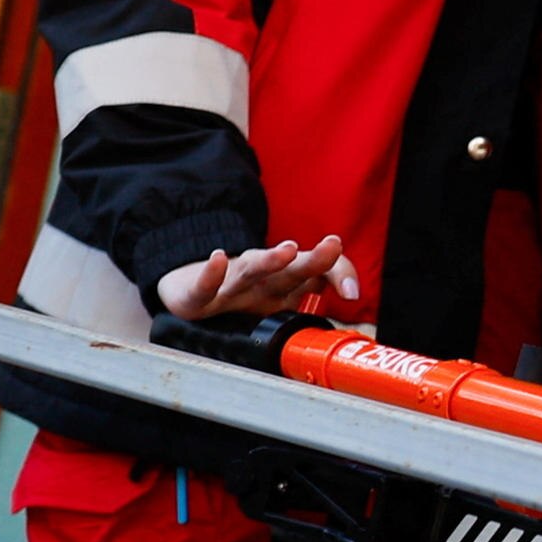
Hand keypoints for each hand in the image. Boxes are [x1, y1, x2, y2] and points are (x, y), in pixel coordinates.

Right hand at [159, 236, 359, 319]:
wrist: (188, 286)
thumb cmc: (244, 290)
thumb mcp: (285, 291)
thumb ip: (320, 284)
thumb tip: (352, 291)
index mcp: (284, 282)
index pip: (319, 272)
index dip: (337, 274)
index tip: (351, 293)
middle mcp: (261, 279)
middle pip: (291, 270)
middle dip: (313, 259)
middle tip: (333, 245)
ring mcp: (231, 286)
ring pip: (251, 272)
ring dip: (269, 260)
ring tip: (287, 250)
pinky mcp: (198, 296)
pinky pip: (204, 287)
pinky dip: (211, 274)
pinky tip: (217, 258)